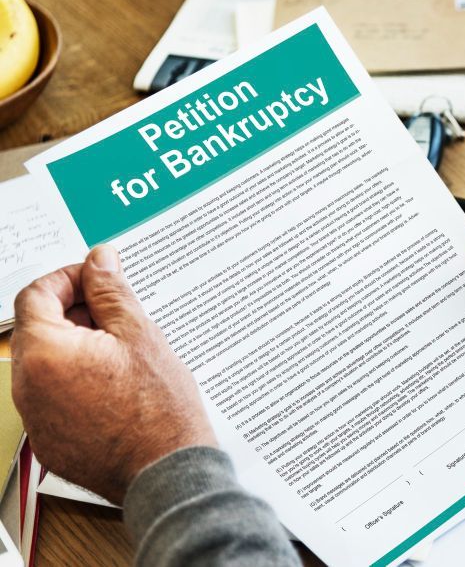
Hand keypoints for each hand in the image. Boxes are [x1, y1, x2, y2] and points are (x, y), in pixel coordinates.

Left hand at [12, 245, 215, 503]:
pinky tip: (116, 385)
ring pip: (46, 364)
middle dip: (75, 313)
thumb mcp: (140, 335)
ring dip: (77, 347)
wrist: (167, 473)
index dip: (68, 278)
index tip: (97, 279)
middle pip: (38, 329)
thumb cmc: (159, 410)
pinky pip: (54, 397)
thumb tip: (99, 261)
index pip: (35, 295)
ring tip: (123, 353)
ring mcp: (36, 418)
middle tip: (118, 315)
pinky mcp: (49, 440)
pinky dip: (77, 381)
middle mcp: (28, 386)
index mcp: (45, 353)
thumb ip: (111, 292)